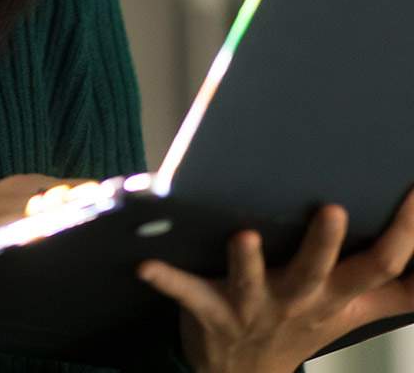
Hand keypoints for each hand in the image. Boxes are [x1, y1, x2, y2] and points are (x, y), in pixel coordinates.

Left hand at [136, 187, 413, 372]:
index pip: (381, 264)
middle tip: (332, 208)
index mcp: (336, 294)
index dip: (403, 232)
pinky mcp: (209, 309)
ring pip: (251, 280)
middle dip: (324, 241)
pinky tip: (145, 265)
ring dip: (246, 260)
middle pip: (318, 270)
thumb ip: (402, 287)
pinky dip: (166, 279)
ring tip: (243, 236)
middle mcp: (298, 298)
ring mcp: (252, 305)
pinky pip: (185, 293)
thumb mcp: (357, 309)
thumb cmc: (304, 324)